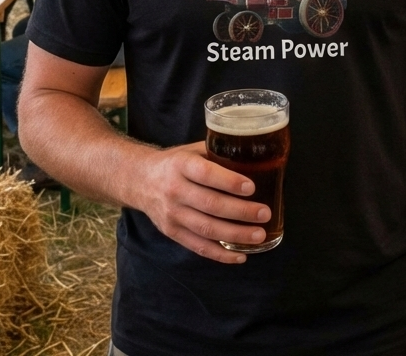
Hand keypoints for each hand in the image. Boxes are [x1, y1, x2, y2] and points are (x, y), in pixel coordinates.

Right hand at [136, 141, 270, 262]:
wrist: (140, 180)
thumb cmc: (175, 162)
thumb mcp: (192, 149)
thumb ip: (217, 152)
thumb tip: (252, 156)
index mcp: (182, 165)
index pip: (207, 174)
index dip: (229, 182)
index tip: (251, 188)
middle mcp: (175, 190)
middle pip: (210, 205)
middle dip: (241, 212)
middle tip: (264, 214)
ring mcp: (172, 215)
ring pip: (206, 229)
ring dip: (235, 235)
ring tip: (259, 235)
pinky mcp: (172, 233)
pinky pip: (198, 247)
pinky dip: (220, 254)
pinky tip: (239, 256)